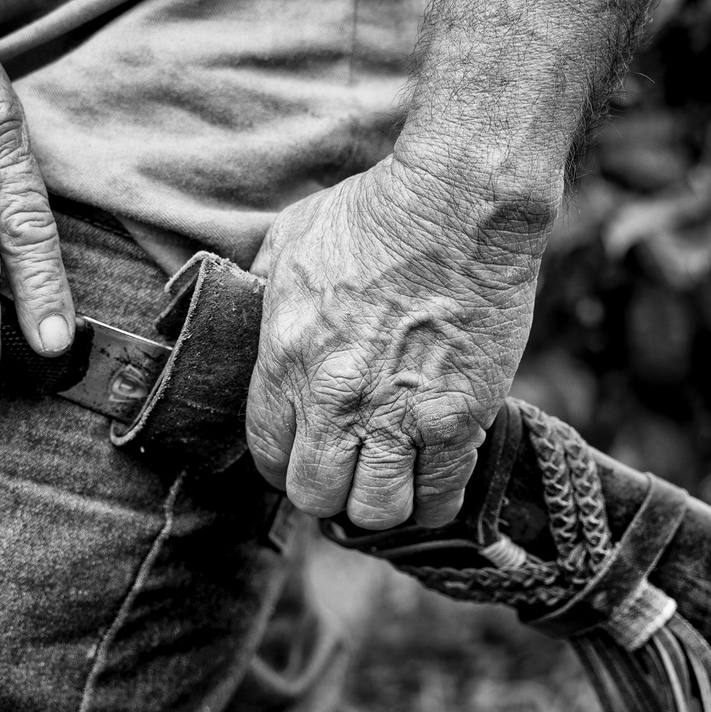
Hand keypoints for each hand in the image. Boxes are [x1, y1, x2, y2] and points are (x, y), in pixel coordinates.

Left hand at [247, 156, 547, 529]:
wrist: (458, 200)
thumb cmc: (374, 210)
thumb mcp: (289, 243)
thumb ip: (265, 298)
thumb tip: (252, 321)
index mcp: (286, 359)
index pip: (268, 454)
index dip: (287, 460)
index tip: (308, 449)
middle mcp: (336, 399)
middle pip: (316, 495)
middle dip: (330, 488)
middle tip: (351, 465)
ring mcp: (398, 414)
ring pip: (376, 510)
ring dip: (382, 500)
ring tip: (392, 475)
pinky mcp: (458, 418)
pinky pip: (439, 496)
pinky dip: (433, 499)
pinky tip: (432, 477)